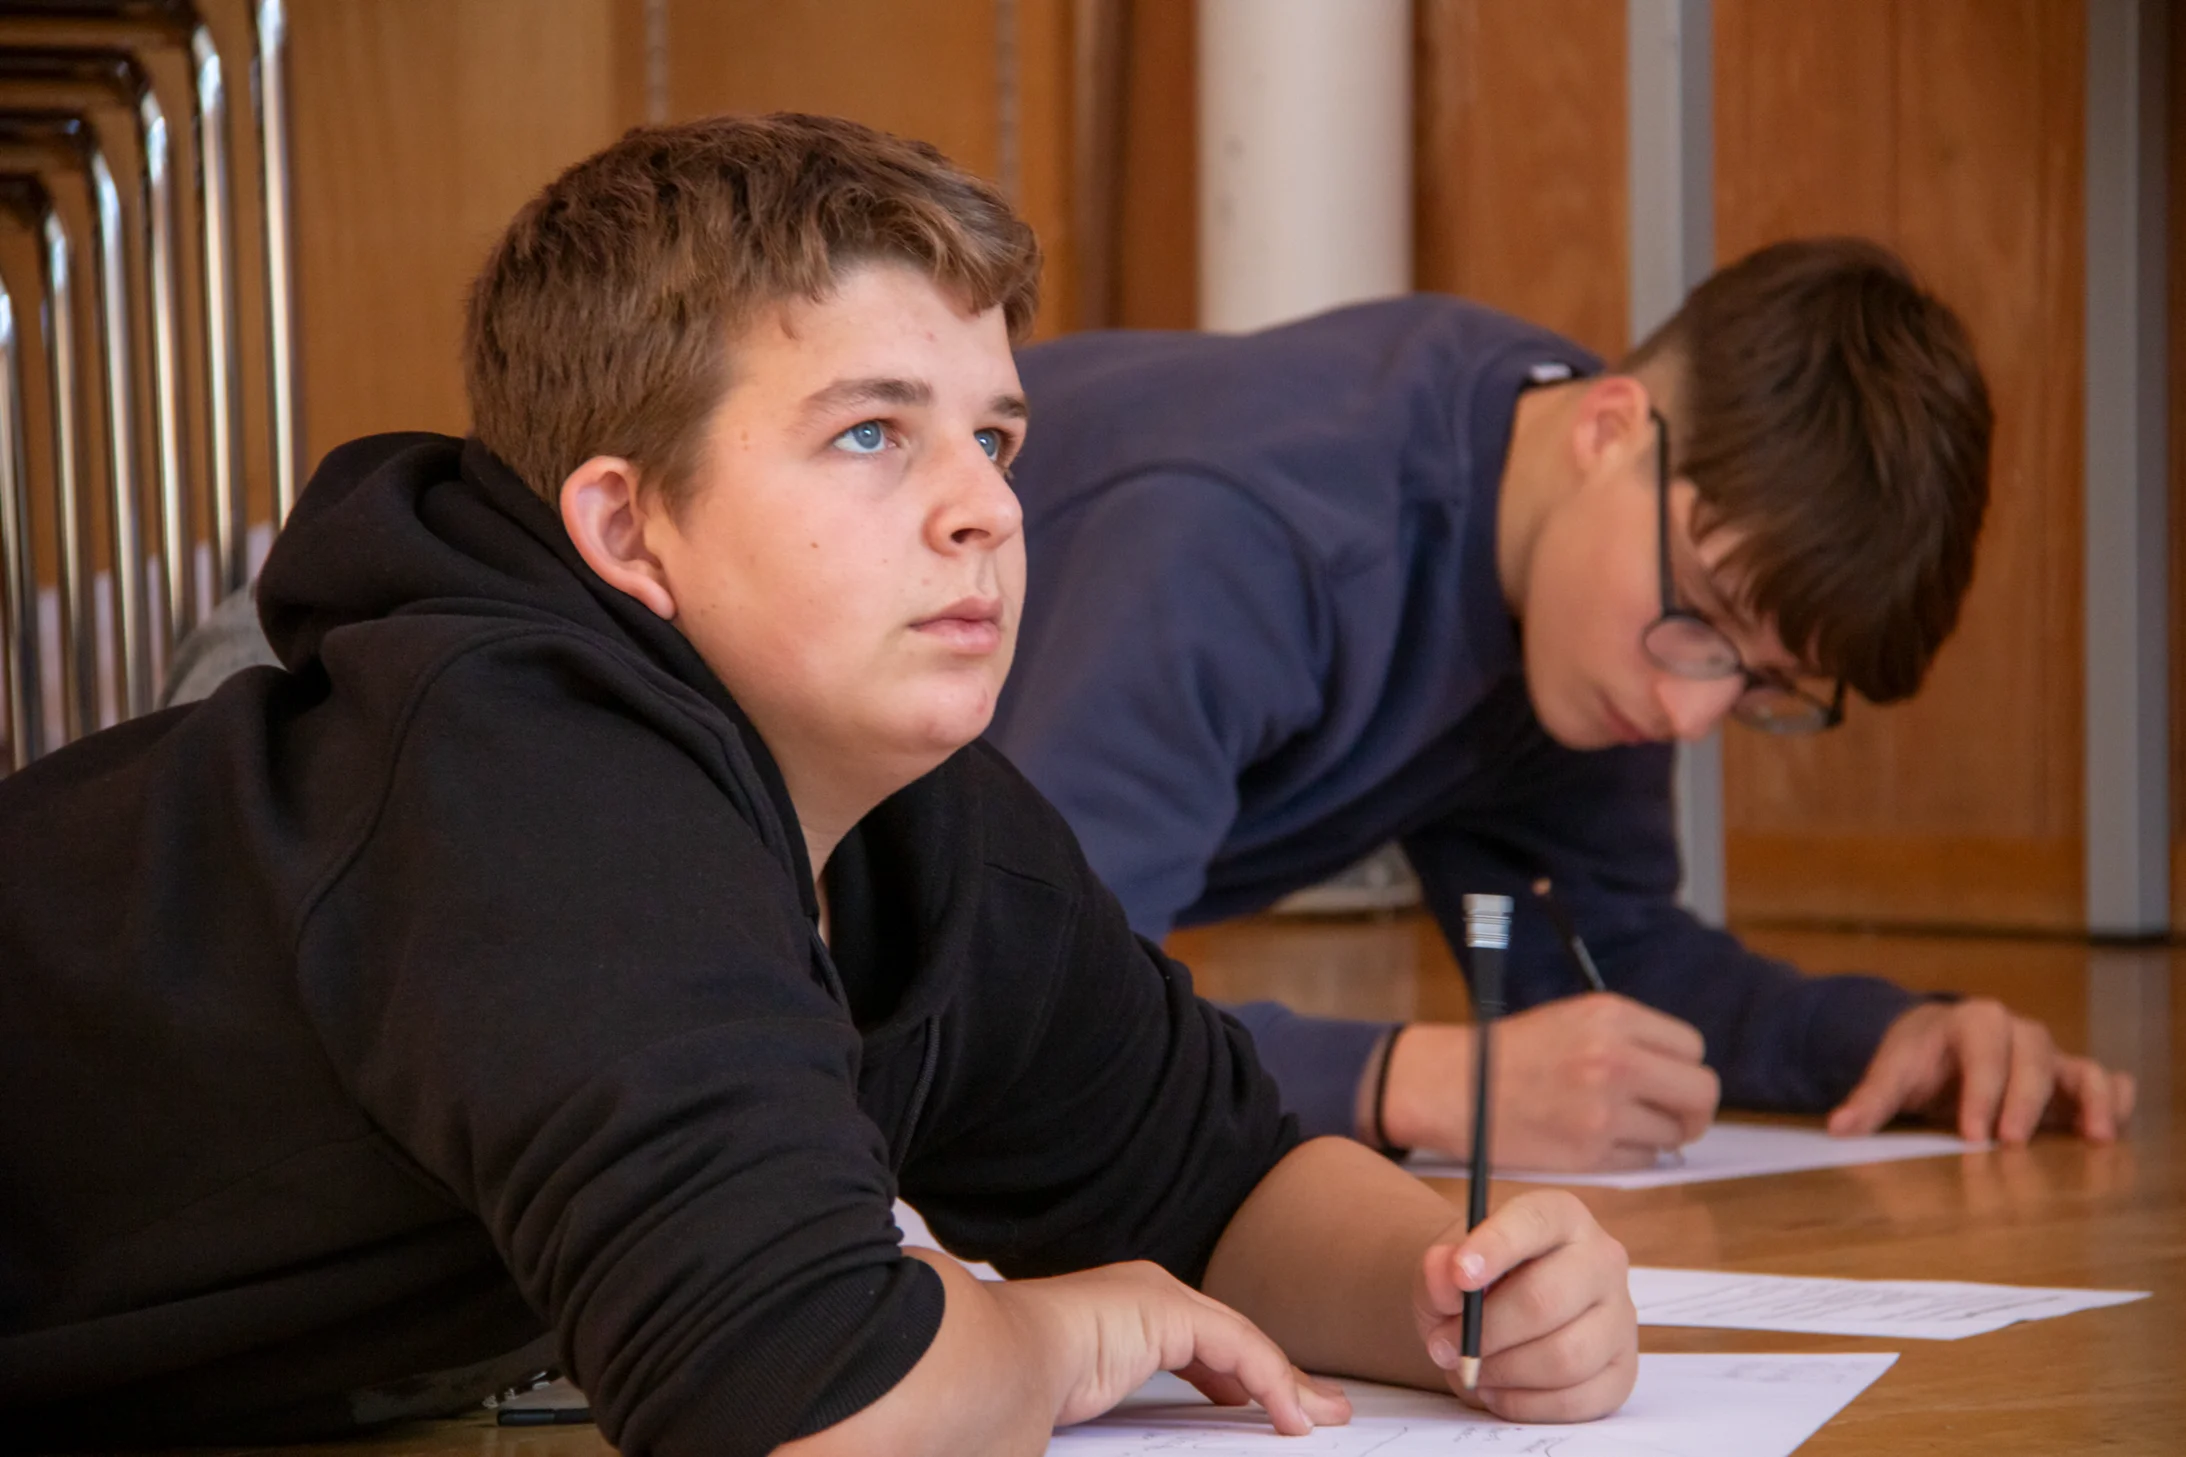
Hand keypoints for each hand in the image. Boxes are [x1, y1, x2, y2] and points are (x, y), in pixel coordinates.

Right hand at [997, 1259, 1352, 1434]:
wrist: (982, 1368)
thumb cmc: (1001, 1397)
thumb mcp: (1065, 1418)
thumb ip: (1098, 1430)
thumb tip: (1092, 1446)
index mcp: (1110, 1323)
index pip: (1191, 1349)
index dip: (1233, 1380)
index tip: (1261, 1414)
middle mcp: (1136, 1300)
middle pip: (1226, 1343)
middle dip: (1272, 1379)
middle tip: (1309, 1413)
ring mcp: (1152, 1298)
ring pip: (1240, 1345)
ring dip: (1284, 1383)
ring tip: (1317, 1417)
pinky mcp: (1167, 1309)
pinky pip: (1239, 1349)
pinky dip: (1272, 1382)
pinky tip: (1292, 1416)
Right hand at [1379, 995, 1718, 1169]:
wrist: (1452, 1088)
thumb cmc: (1509, 1055)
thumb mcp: (1573, 1020)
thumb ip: (1629, 1039)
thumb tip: (1681, 1075)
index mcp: (1611, 1016)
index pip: (1691, 1048)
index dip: (1682, 1068)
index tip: (1666, 1081)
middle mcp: (1615, 1059)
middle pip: (1701, 1093)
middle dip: (1692, 1110)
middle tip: (1670, 1116)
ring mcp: (1604, 1109)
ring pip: (1674, 1134)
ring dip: (1656, 1136)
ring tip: (1617, 1127)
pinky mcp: (1590, 1151)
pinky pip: (1643, 1161)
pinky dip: (1629, 1157)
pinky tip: (1597, 1142)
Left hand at [1413, 1189, 1636, 1421]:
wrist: (1500, 1316)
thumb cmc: (1478, 1284)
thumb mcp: (1446, 1269)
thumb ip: (1439, 1269)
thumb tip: (1447, 1281)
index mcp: (1561, 1216)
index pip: (1534, 1221)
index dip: (1495, 1247)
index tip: (1460, 1275)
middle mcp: (1602, 1259)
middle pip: (1546, 1299)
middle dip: (1486, 1331)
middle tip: (1445, 1346)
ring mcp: (1621, 1317)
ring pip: (1565, 1357)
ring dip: (1504, 1372)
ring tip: (1472, 1369)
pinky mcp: (1623, 1371)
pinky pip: (1577, 1399)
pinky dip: (1525, 1404)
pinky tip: (1498, 1390)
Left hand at [1827, 999, 2136, 1143]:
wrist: (1937, 1043)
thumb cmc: (1917, 1058)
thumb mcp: (1892, 1072)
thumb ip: (1870, 1100)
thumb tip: (1840, 1128)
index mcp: (1972, 1022)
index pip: (1982, 1053)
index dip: (1980, 1092)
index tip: (1972, 1134)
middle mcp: (2018, 1032)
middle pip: (2033, 1058)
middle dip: (2024, 1100)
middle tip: (2012, 1144)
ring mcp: (2049, 1056)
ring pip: (2079, 1068)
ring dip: (2091, 1100)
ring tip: (2094, 1138)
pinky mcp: (2071, 1082)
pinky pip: (2106, 1083)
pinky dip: (2115, 1103)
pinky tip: (2110, 1133)